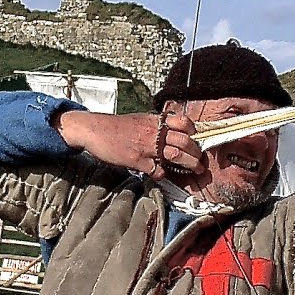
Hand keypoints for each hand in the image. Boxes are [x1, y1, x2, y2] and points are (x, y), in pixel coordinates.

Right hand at [53, 108, 205, 179]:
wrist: (94, 129)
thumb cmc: (115, 127)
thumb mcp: (139, 120)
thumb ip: (155, 126)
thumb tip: (170, 134)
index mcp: (155, 120)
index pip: (183, 122)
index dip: (193, 131)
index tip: (196, 140)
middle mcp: (153, 132)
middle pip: (184, 141)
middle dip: (197, 153)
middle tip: (201, 162)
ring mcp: (146, 146)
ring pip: (176, 155)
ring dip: (190, 164)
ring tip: (196, 171)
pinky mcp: (136, 159)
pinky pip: (156, 169)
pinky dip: (162, 174)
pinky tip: (161, 175)